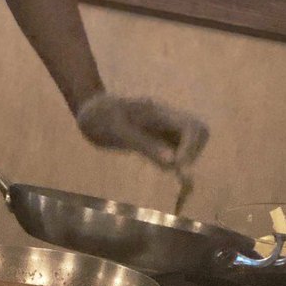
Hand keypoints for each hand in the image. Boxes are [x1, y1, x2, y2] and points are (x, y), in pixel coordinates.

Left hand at [76, 92, 208, 169]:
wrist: (88, 111)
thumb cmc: (99, 118)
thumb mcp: (118, 132)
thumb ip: (146, 145)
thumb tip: (173, 163)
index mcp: (158, 113)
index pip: (191, 126)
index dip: (192, 147)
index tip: (178, 166)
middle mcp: (165, 119)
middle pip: (198, 131)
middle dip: (193, 152)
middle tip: (178, 172)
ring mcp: (162, 127)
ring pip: (188, 142)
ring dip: (185, 159)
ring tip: (171, 175)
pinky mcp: (156, 137)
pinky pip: (175, 149)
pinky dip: (175, 162)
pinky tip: (165, 171)